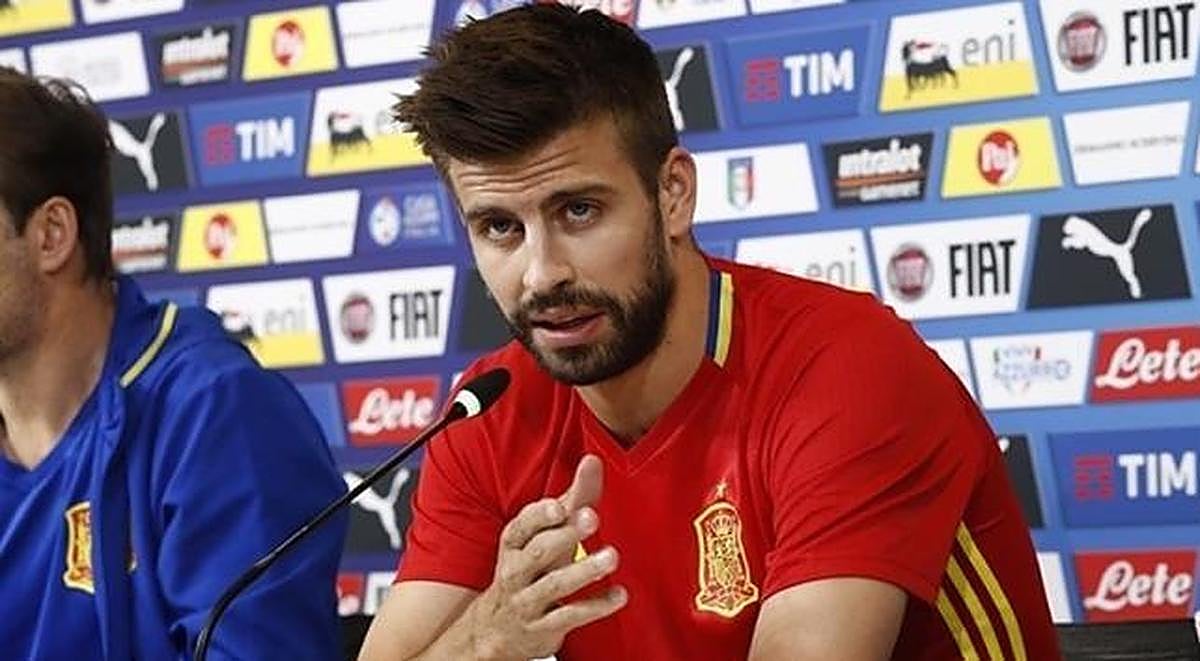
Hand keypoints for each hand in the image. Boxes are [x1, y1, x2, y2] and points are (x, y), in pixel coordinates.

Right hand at [467, 455, 625, 659]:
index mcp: (514, 543)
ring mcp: (528, 600)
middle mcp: (517, 570)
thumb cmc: (529, 569)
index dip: (540, 515)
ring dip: (584, 570)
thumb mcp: (546, 533)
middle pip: (539, 551)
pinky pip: (570, 616)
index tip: (561, 506)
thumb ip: (573, 498)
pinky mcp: (544, 627)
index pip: (522, 525)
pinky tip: (619, 595)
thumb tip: (592, 460)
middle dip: (566, 534)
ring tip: (611, 557)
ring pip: (555, 584)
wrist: (499, 628)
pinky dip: (596, 606)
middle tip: (592, 517)